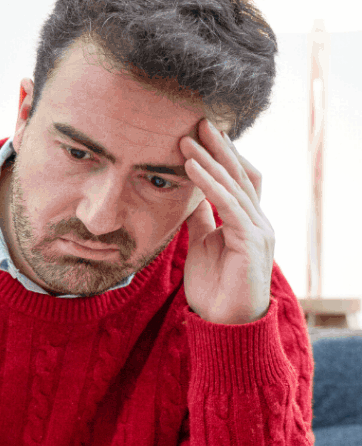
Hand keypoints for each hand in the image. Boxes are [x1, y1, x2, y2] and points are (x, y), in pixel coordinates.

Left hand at [180, 118, 274, 324]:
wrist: (224, 324)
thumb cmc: (214, 289)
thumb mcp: (202, 246)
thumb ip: (200, 220)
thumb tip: (190, 197)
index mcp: (247, 221)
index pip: (237, 179)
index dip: (221, 156)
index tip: (199, 134)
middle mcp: (258, 221)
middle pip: (240, 174)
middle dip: (220, 147)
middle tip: (198, 120)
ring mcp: (258, 230)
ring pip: (234, 185)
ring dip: (209, 160)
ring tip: (186, 140)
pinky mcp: (251, 242)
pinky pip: (229, 206)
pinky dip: (209, 185)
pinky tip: (191, 168)